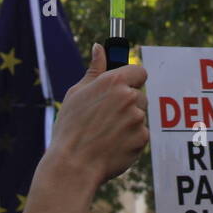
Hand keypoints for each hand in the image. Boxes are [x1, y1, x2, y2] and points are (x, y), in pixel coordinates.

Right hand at [46, 43, 148, 188]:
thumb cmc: (70, 128)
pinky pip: (139, 135)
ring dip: (128, 123)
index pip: (139, 71)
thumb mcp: (77, 93)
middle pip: (139, 96)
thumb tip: (99, 47)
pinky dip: (129, 140)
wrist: (73, 165)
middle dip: (127, 105)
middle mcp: (130, 97)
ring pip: (139, 117)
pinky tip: (110, 146)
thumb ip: (94, 70)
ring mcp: (138, 119)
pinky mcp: (142, 139)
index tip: (123, 87)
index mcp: (114, 81)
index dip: (132, 79)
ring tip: (104, 134)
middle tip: (105, 117)